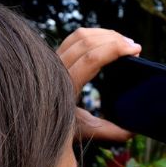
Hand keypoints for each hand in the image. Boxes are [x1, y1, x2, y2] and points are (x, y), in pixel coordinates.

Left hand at [56, 27, 140, 141]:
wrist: (29, 118)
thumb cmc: (56, 126)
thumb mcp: (82, 130)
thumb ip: (107, 130)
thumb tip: (131, 132)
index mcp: (66, 85)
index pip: (92, 58)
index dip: (115, 49)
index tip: (136, 50)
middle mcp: (57, 68)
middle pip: (88, 41)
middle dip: (114, 39)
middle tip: (134, 46)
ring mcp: (53, 59)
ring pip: (80, 35)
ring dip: (104, 34)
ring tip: (123, 42)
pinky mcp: (53, 55)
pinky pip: (74, 37)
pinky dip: (93, 35)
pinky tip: (106, 41)